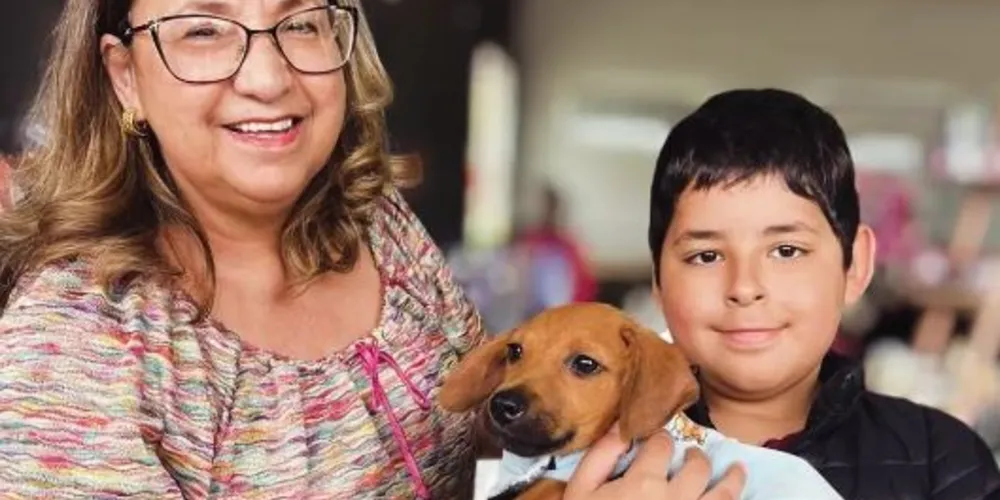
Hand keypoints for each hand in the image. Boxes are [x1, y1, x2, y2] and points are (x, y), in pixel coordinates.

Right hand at [564, 424, 745, 499]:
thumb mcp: (580, 491)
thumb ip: (600, 456)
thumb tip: (620, 426)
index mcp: (644, 482)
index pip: (662, 444)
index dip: (660, 439)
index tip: (658, 442)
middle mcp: (676, 498)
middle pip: (697, 466)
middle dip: (695, 456)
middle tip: (692, 456)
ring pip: (725, 494)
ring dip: (733, 478)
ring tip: (736, 470)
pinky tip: (736, 498)